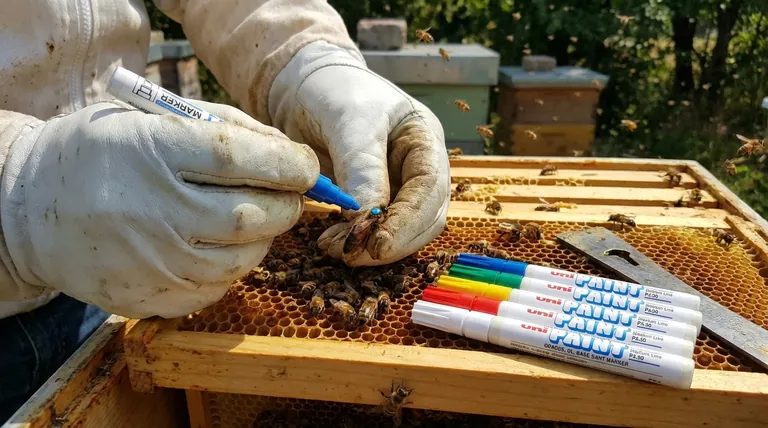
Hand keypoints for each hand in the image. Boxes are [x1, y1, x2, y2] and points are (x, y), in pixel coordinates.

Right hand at [1, 101, 318, 317]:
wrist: (30, 210)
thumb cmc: (103, 153)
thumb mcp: (152, 118)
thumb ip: (227, 129)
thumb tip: (294, 159)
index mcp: (151, 152)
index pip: (240, 158)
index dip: (288, 163)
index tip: (306, 167)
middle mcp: (151, 212)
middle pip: (252, 216)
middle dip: (285, 205)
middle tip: (286, 194)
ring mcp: (150, 263)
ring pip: (243, 259)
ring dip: (262, 238)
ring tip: (248, 217)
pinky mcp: (147, 299)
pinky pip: (217, 289)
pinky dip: (232, 267)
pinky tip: (216, 246)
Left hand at [270, 41, 450, 265]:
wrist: (304, 86)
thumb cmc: (333, 90)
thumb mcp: (349, 121)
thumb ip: (361, 166)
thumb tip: (366, 218)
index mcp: (425, 140)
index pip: (430, 191)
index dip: (408, 223)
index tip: (377, 245)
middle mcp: (418, 168)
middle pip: (424, 219)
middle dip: (390, 241)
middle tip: (351, 254)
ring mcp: (397, 186)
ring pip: (401, 230)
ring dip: (371, 246)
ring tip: (335, 248)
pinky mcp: (371, 200)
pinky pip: (374, 229)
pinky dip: (356, 241)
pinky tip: (331, 241)